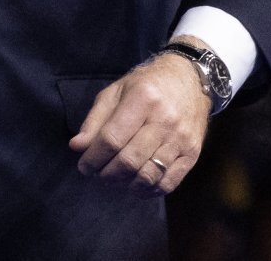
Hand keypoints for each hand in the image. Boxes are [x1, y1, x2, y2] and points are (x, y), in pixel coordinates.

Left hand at [68, 39, 212, 195]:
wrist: (189, 81)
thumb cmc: (145, 85)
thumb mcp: (115, 92)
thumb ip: (95, 120)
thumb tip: (77, 147)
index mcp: (142, 100)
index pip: (112, 139)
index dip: (93, 158)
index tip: (83, 167)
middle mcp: (164, 121)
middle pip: (129, 160)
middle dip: (107, 174)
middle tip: (97, 175)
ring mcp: (181, 139)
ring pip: (149, 175)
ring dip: (126, 184)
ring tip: (114, 179)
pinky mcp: (193, 154)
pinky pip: (169, 182)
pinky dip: (148, 190)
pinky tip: (136, 185)